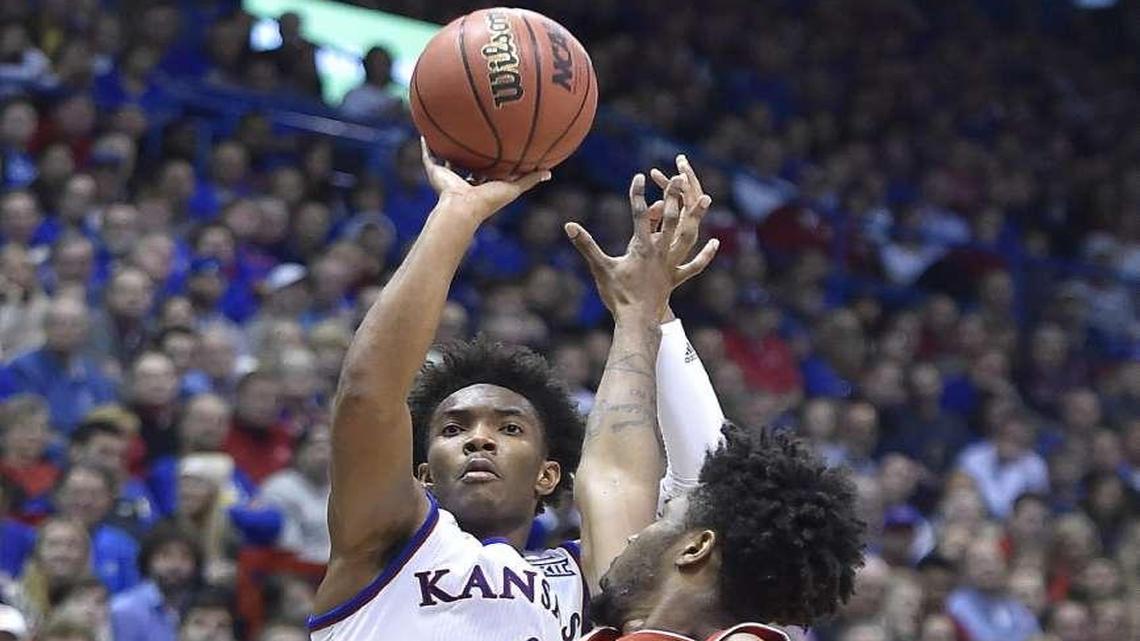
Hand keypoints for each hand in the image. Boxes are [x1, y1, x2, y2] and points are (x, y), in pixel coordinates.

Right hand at [420, 138, 550, 224]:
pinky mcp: (435, 173)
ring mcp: (448, 177)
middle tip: (474, 132)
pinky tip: (425, 131)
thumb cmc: (489, 200)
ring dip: (447, 147)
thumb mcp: (514, 188)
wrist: (463, 208)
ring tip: (447, 128)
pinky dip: (426, 145)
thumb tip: (550, 172)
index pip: (487, 170)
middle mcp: (464, 180)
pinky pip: (429, 156)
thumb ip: (530, 179)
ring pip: (447, 158)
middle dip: (470, 151)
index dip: (492, 158)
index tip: (496, 144)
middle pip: (467, 163)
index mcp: (481, 184)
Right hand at [566, 173, 718, 320]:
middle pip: (670, 219)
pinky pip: (695, 266)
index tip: (639, 176)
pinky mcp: (676, 278)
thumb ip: (586, 245)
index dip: (638, 194)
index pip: (640, 215)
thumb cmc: (617, 295)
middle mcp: (660, 252)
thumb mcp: (600, 268)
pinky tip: (715, 243)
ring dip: (696, 217)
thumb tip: (568, 226)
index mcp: (642, 247)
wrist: (637, 321)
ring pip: (688, 237)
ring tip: (705, 198)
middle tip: (678, 177)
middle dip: (673, 196)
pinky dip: (705, 255)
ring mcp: (671, 265)